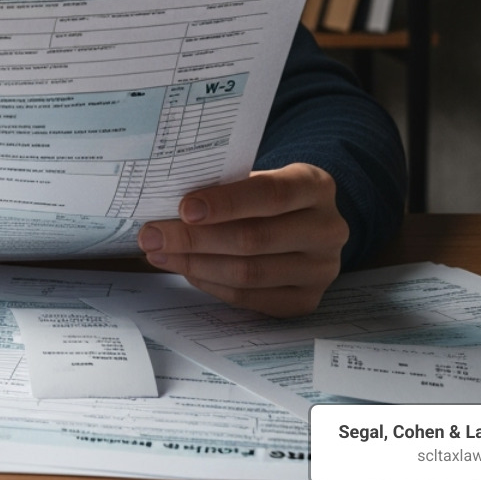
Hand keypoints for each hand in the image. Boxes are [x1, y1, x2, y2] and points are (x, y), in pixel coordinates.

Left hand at [137, 163, 347, 316]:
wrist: (304, 223)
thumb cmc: (266, 196)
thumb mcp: (254, 178)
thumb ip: (223, 187)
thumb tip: (164, 204)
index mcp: (315, 186)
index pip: (271, 195)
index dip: (226, 203)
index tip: (184, 208)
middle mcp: (327, 229)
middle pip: (254, 239)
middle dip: (194, 239)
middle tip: (152, 235)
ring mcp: (321, 270)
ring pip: (249, 274)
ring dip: (195, 265)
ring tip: (159, 253)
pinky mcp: (305, 300)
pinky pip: (249, 298)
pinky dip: (210, 284)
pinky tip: (185, 269)